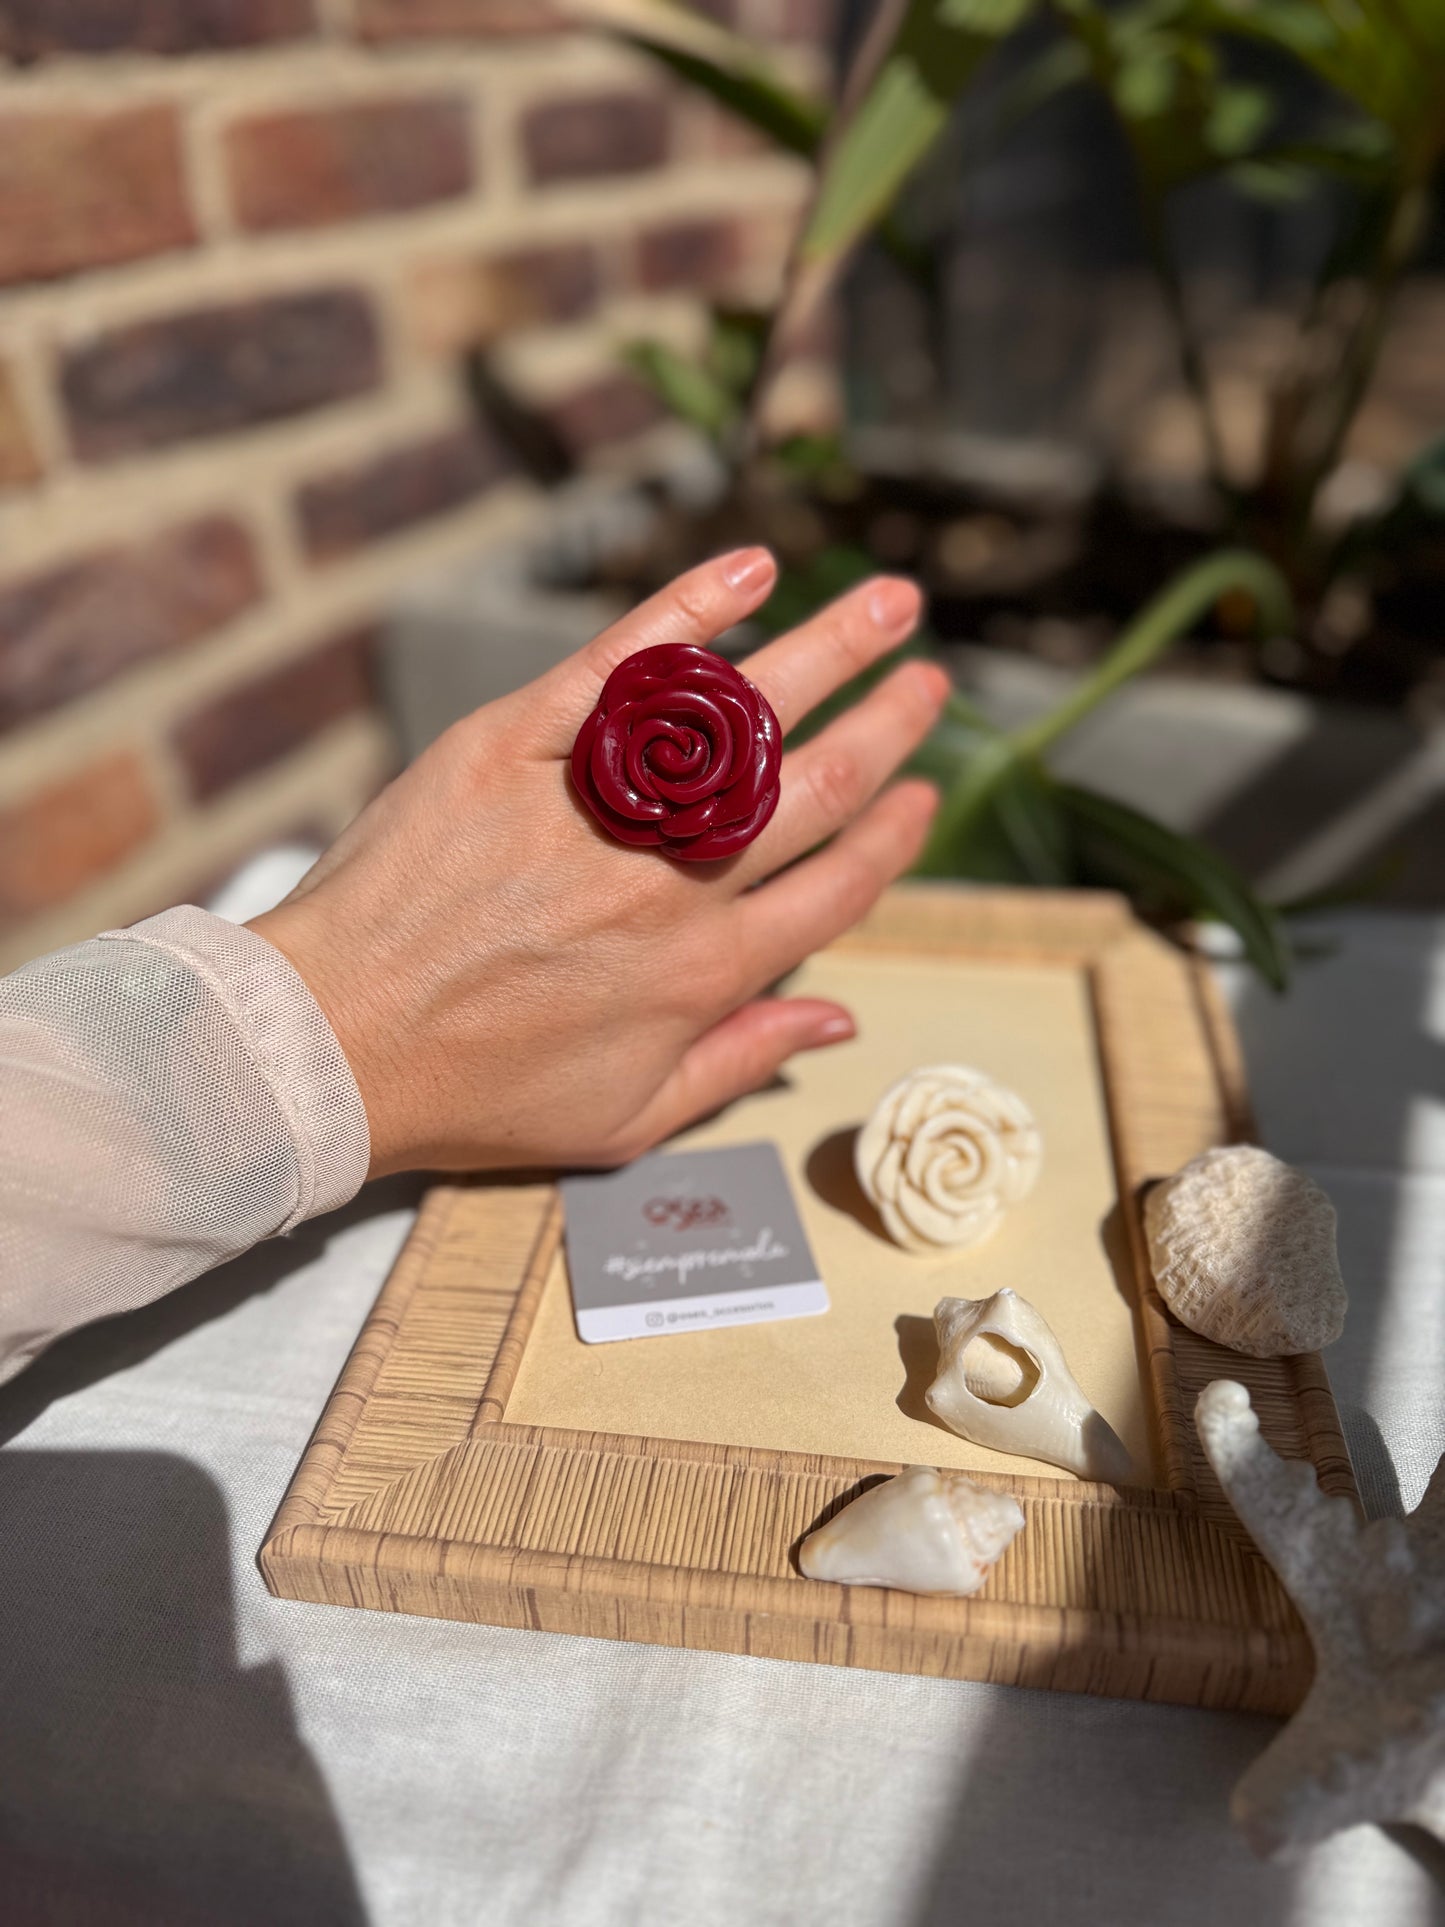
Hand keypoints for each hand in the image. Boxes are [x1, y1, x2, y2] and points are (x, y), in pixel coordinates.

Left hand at [249, 549, 944, 1175]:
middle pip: (815, 787)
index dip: (896, 837)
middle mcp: (670, 885)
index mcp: (704, 973)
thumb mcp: (625, 1120)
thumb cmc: (476, 1094)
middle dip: (891, 726)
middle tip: (932, 680)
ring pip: (742, 718)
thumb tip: (841, 1016)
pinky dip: (693, 611)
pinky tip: (752, 569)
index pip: (838, 887)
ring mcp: (597, 809)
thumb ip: (741, 1062)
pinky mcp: (515, 745)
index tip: (922, 794)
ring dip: (832, 651)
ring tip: (891, 605)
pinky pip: (620, 665)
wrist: (330, 1046)